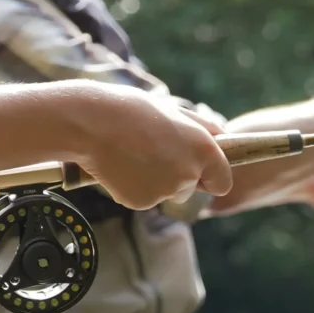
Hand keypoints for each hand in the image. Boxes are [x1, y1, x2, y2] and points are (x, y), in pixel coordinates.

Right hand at [69, 83, 234, 209]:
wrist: (90, 123)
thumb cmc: (131, 110)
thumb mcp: (172, 111)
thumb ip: (202, 128)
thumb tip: (222, 136)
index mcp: (203, 150)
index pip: (222, 182)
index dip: (212, 178)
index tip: (201, 174)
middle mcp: (188, 174)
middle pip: (189, 189)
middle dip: (176, 177)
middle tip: (150, 151)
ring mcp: (164, 191)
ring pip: (164, 193)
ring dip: (153, 180)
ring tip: (132, 154)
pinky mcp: (141, 202)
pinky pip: (143, 198)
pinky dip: (133, 186)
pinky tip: (120, 166)